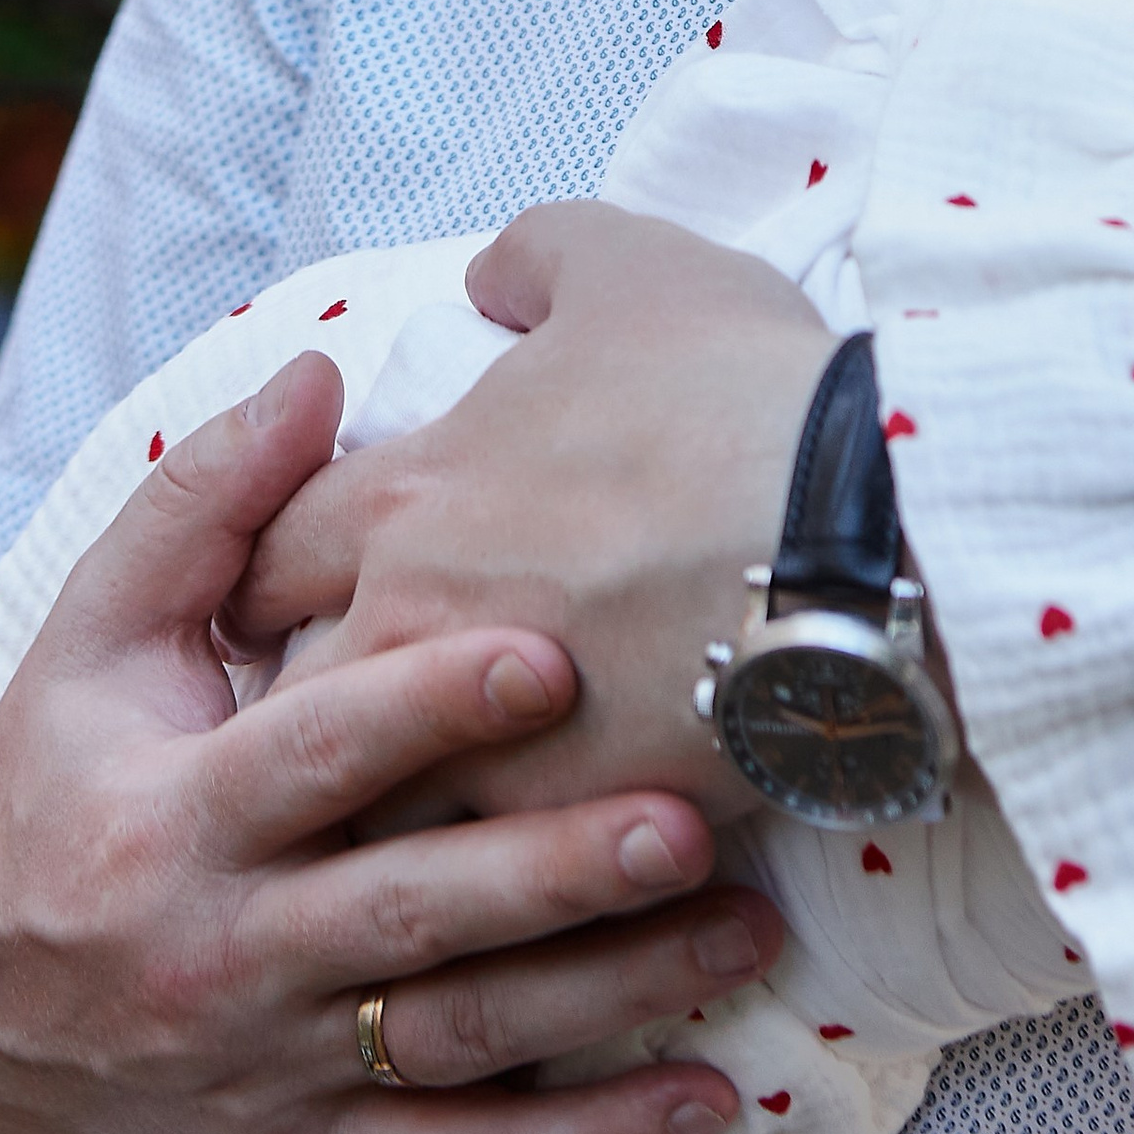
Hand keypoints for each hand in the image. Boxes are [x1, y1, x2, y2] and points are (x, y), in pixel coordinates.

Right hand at [0, 355, 783, 1133]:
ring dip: (611, 995)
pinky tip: (704, 1095)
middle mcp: (230, 950)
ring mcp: (280, 1060)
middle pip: (412, 912)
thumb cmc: (62, 779)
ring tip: (741, 928)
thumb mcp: (93, 635)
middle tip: (688, 817)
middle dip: (553, 868)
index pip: (316, 757)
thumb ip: (203, 503)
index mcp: (180, 815)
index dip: (427, 707)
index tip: (549, 657)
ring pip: (461, 1038)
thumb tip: (315, 372)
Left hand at [229, 207, 830, 819]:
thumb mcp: (634, 268)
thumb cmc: (742, 390)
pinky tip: (539, 857)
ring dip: (398, 799)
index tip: (289, 593)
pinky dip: (503, 867)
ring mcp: (482, 748)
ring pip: (379, 807)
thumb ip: (537, 258)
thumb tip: (487, 282)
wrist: (867, 531)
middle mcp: (413, 630)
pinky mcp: (568, 835)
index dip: (272, 572)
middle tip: (351, 708)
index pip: (266, 556)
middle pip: (298, 700)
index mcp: (410, 499)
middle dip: (312, 704)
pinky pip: (494, 875)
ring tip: (444, 796)